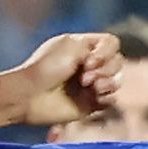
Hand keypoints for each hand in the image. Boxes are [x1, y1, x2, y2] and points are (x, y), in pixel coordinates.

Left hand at [0, 30, 123, 125]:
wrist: (30, 95)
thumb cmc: (46, 67)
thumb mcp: (72, 45)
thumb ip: (96, 47)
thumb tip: (104, 63)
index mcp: (84, 47)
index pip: (112, 44)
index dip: (106, 52)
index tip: (88, 60)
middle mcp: (89, 65)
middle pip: (117, 62)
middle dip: (105, 69)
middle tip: (84, 77)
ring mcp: (90, 85)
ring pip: (117, 80)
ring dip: (108, 82)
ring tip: (91, 87)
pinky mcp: (90, 104)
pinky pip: (111, 100)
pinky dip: (106, 97)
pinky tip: (93, 97)